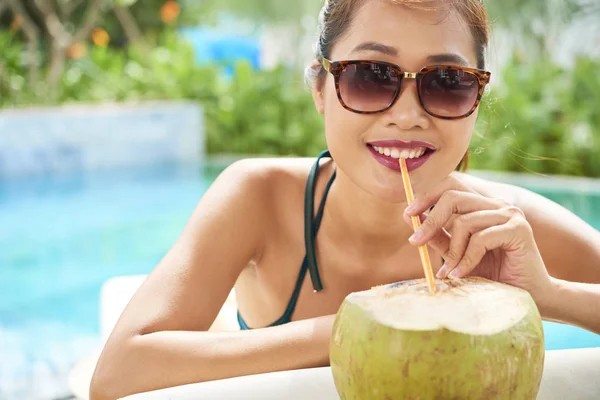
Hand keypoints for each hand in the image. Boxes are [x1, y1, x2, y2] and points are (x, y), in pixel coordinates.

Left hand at [403, 175, 552, 302]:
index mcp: (481, 205)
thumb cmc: (492, 275)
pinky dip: (466, 260)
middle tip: (414, 242)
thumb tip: (411, 217)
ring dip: (451, 252)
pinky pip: (480, 239)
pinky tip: (462, 275)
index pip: (450, 186)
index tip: (408, 215)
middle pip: (452, 197)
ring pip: (464, 222)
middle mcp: (496, 204)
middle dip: (430, 220)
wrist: (528, 296)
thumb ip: (438, 235)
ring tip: (448, 272)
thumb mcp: (457, 254)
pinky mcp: (518, 229)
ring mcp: (510, 214)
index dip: (426, 197)